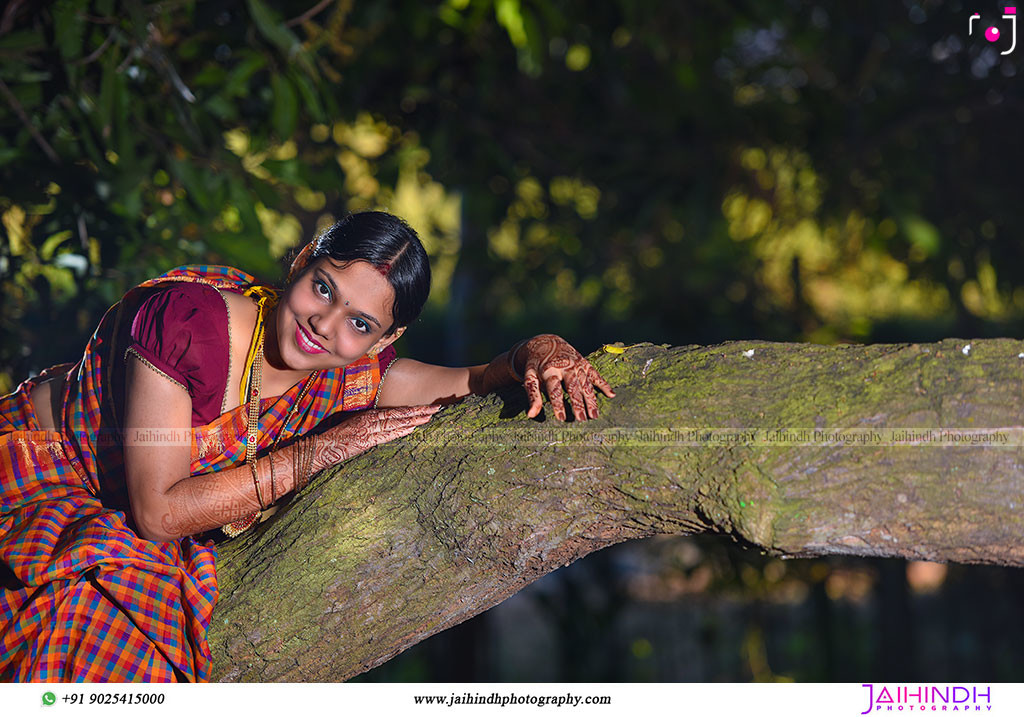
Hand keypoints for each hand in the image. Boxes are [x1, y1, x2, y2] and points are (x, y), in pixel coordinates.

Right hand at [311, 404, 438, 470]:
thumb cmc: (337, 440)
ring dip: (414, 419)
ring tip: (430, 416)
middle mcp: (370, 420)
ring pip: (395, 422)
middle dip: (419, 411)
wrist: (322, 447)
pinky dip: (399, 431)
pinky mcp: (365, 440)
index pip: (396, 412)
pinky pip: (385, 435)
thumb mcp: (355, 429)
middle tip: (436, 408)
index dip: (413, 410)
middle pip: (399, 414)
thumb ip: (370, 427)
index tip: (427, 408)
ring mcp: (368, 429)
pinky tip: (412, 429)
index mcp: (369, 416)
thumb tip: (386, 430)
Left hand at [518, 334, 615, 420]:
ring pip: (585, 383)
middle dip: (577, 404)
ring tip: (594, 415)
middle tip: (581, 420)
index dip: (558, 404)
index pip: (555, 389)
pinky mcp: (584, 363)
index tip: (561, 419)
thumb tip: (531, 415)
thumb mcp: (530, 377)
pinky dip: (604, 384)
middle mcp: (565, 366)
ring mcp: (576, 364)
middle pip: (572, 387)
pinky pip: (595, 374)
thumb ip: (532, 396)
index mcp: (549, 370)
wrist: (546, 342)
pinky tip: (612, 395)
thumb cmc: (536, 364)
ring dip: (590, 399)